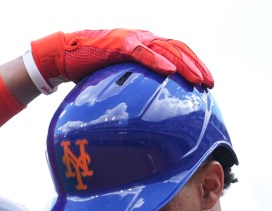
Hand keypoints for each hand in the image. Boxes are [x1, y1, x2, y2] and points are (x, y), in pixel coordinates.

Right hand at [30, 29, 214, 88]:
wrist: (63, 56)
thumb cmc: (91, 69)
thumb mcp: (120, 79)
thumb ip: (136, 86)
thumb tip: (149, 110)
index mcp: (145, 45)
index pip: (176, 51)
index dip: (193, 64)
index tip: (207, 82)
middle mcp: (142, 39)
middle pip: (176, 49)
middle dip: (195, 66)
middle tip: (209, 84)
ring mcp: (131, 40)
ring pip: (164, 49)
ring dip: (183, 64)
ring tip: (196, 79)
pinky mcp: (118, 44)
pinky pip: (141, 52)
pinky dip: (156, 61)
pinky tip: (169, 71)